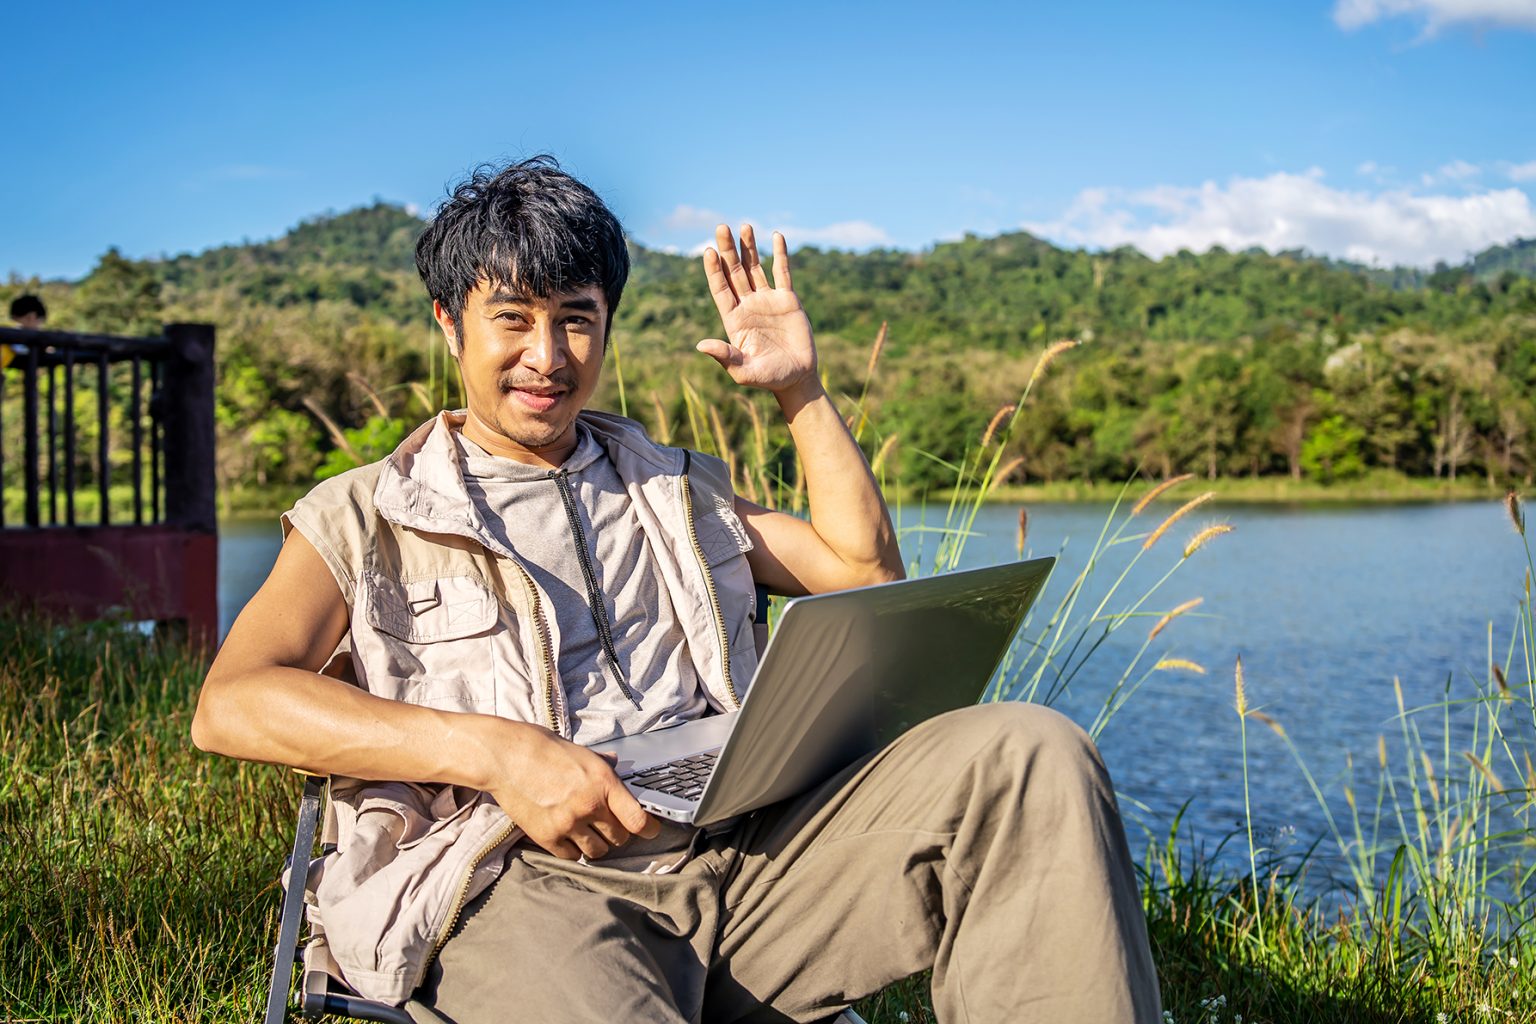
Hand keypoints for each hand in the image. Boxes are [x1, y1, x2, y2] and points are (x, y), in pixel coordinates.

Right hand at [481, 721, 659, 859]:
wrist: (506, 756)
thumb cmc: (543, 749)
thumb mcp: (582, 752)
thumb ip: (603, 765)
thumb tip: (617, 764)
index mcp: (603, 782)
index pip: (638, 819)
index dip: (649, 829)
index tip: (652, 831)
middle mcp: (589, 805)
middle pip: (620, 838)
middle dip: (618, 834)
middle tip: (610, 826)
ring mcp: (568, 823)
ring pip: (597, 852)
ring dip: (596, 844)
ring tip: (588, 831)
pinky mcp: (547, 837)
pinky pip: (571, 856)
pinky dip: (573, 850)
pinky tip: (568, 835)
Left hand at [698, 224, 817, 395]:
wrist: (797, 378)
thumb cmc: (769, 378)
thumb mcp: (744, 371)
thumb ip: (725, 357)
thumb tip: (700, 345)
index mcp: (734, 319)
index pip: (720, 289)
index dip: (714, 270)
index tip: (709, 251)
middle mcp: (748, 305)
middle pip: (734, 272)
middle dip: (728, 250)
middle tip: (721, 226)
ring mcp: (767, 300)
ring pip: (755, 268)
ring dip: (749, 247)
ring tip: (744, 225)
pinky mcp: (787, 299)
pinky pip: (782, 272)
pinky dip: (780, 254)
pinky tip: (776, 236)